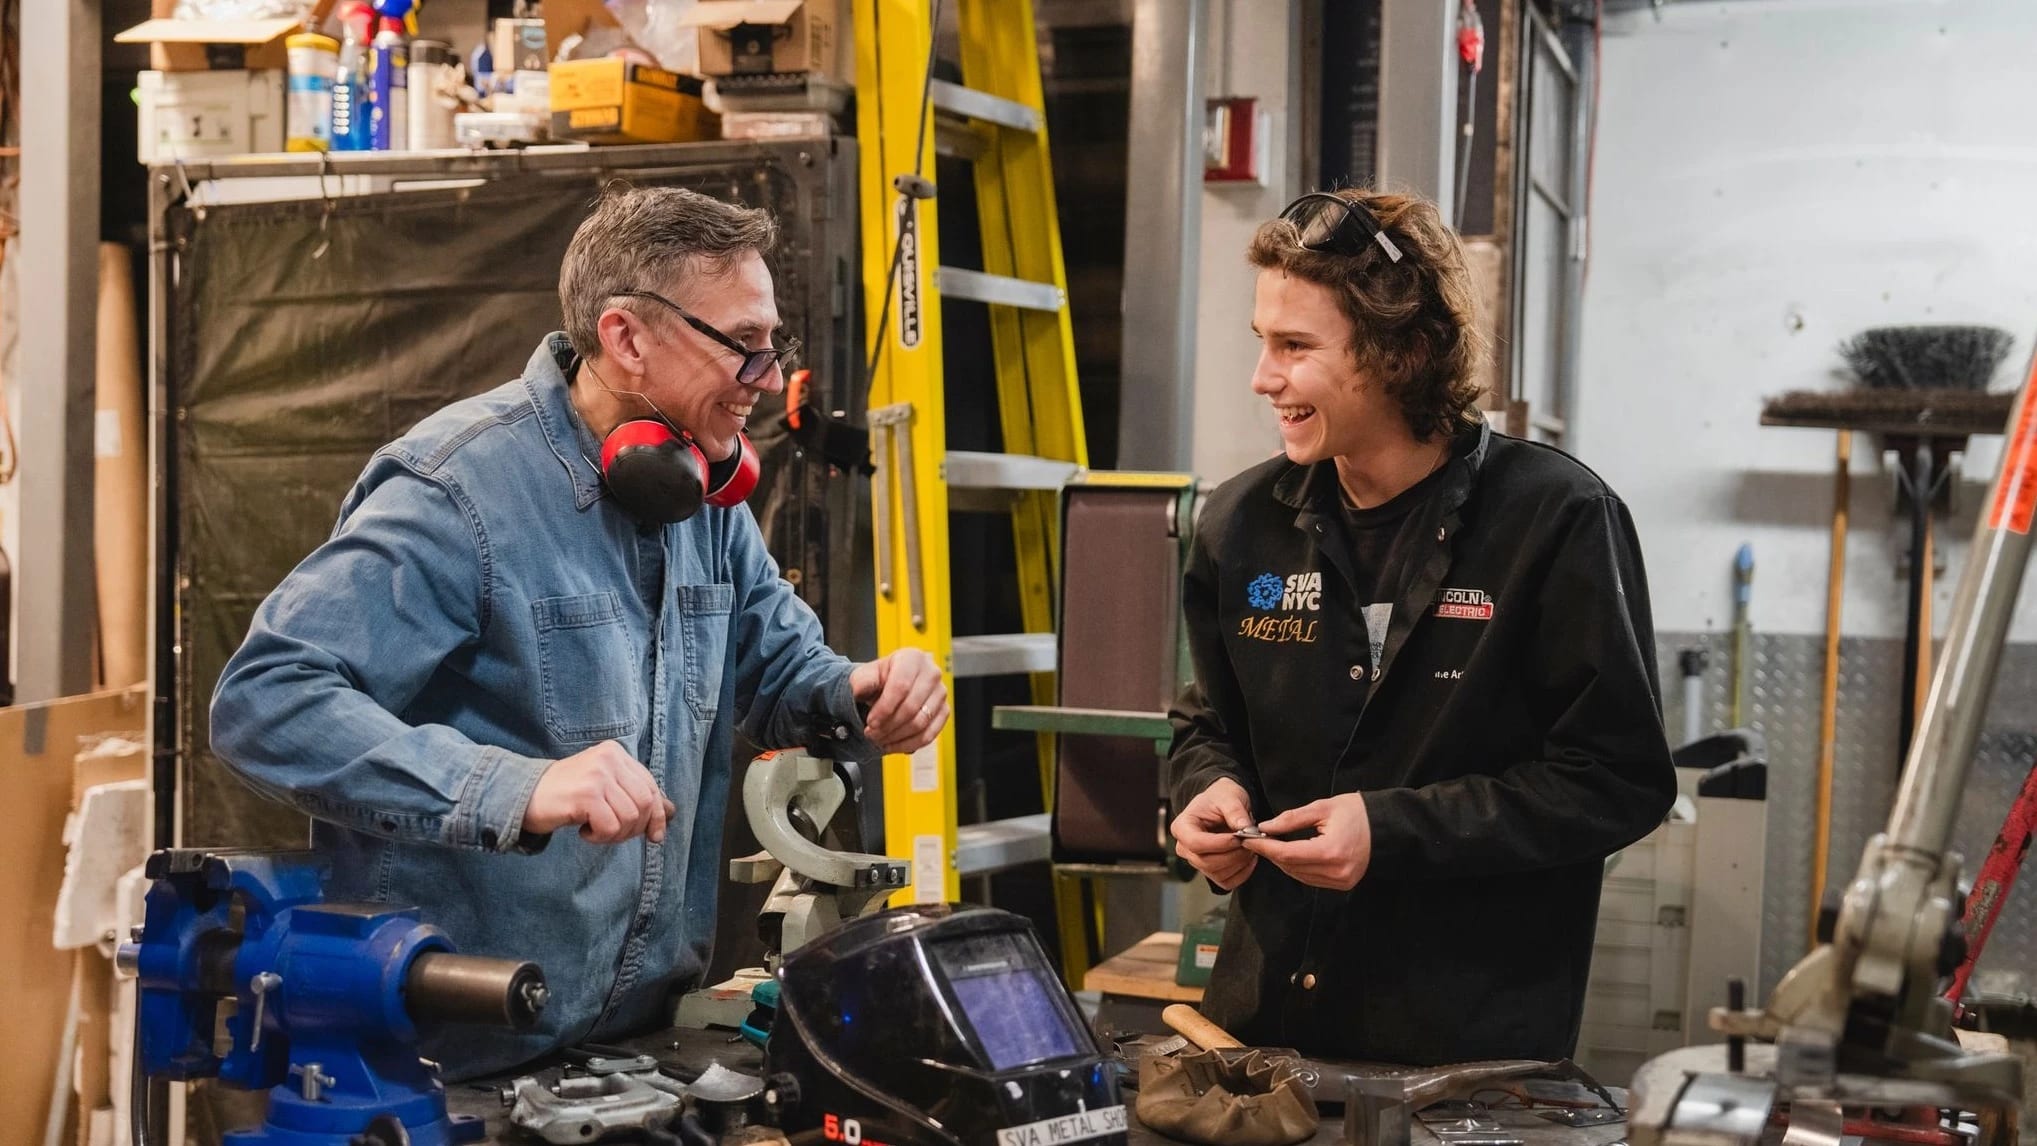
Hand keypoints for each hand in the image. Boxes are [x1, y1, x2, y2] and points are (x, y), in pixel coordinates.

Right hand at [523, 740, 677, 844]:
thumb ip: (636, 795)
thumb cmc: (566, 794)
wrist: (524, 795)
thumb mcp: (605, 788)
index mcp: (616, 753)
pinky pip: (610, 827)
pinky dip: (600, 837)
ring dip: (615, 834)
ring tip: (595, 830)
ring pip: (630, 818)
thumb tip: (672, 812)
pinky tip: (584, 831)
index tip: (655, 836)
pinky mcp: (585, 794)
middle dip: (634, 828)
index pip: (651, 787)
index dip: (657, 815)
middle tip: (611, 833)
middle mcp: (609, 759)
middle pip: (645, 804)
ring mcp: (597, 775)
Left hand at [848, 649, 947, 753]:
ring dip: (897, 737)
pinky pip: (929, 734)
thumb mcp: (865, 675)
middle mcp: (931, 674)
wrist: (890, 685)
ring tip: (880, 739)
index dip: (884, 709)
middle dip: (888, 726)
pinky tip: (893, 745)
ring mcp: (940, 693)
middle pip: (911, 707)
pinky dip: (909, 744)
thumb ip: (861, 681)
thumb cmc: (880, 678)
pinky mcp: (944, 711)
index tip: (870, 722)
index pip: (901, 686)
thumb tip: (859, 690)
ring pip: (920, 723)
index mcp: (913, 658)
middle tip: (872, 734)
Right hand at [1168, 777, 1258, 889]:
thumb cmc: (1221, 798)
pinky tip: (1249, 858)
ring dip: (1239, 863)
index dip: (1219, 844)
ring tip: (1251, 847)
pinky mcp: (1210, 871)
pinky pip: (1226, 882)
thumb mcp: (1229, 797)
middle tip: (1251, 842)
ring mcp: (1196, 861)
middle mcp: (1185, 847)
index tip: (1238, 837)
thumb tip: (1244, 828)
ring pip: (1217, 874)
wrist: (1223, 805)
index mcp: (1182, 827)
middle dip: (1233, 854)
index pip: (1195, 843)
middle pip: (1206, 862)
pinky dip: (1242, 873)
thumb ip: (1235, 811)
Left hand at [1241, 793, 1371, 889]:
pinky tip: (1289, 854)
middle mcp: (1336, 872)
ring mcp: (1341, 881)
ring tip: (1270, 845)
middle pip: (1291, 867)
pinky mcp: (1343, 884)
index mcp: (1331, 851)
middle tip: (1255, 839)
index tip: (1248, 838)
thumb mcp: (1323, 808)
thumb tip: (1265, 827)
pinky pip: (1311, 879)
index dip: (1264, 847)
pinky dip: (1297, 868)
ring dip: (1282, 862)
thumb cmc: (1356, 812)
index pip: (1287, 854)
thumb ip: (1292, 819)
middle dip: (1270, 853)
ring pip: (1298, 875)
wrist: (1387, 827)